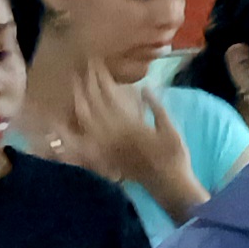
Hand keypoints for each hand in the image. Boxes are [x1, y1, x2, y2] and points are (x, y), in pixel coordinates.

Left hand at [42, 50, 183, 185]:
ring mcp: (108, 144)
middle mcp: (114, 133)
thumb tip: (145, 88)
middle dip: (87, 86)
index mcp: (130, 124)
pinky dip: (81, 123)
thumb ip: (156, 108)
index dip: (101, 79)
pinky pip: (88, 136)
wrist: (167, 182)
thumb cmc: (173, 155)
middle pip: (94, 106)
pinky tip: (78, 114)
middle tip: (82, 70)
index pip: (110, 97)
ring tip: (76, 88)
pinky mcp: (106, 153)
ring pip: (87, 120)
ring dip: (80, 102)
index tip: (96, 65)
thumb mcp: (170, 129)